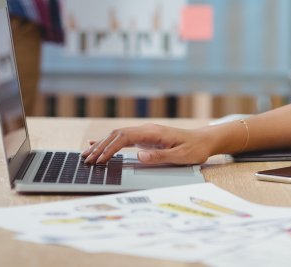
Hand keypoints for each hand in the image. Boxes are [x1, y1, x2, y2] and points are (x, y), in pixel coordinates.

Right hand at [82, 123, 212, 165]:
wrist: (204, 140)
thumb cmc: (194, 149)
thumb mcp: (180, 156)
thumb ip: (160, 156)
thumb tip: (139, 156)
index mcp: (154, 132)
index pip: (125, 138)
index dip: (110, 148)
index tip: (100, 160)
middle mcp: (147, 130)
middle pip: (117, 135)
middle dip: (100, 147)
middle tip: (86, 160)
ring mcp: (145, 133)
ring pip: (118, 136)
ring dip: (102, 145)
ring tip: (87, 155)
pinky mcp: (145, 138)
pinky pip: (124, 138)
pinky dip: (110, 142)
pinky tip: (98, 144)